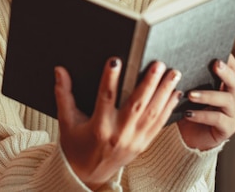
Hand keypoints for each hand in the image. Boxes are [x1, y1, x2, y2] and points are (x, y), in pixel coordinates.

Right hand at [54, 58, 181, 188]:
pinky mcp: (143, 144)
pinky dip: (169, 108)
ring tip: (173, 73)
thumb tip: (59, 70)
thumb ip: (63, 93)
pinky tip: (175, 93)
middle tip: (157, 64)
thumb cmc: (75, 145)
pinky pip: (159, 125)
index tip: (116, 60)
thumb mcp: (66, 120)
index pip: (106, 97)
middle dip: (149, 83)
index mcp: (99, 127)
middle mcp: (119, 134)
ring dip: (164, 92)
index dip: (110, 78)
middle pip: (136, 105)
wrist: (88, 174)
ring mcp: (134, 140)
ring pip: (153, 113)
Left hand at [177, 54, 234, 150]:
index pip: (231, 68)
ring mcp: (230, 112)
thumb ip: (183, 76)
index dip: (228, 59)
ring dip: (208, 95)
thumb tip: (166, 59)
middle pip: (234, 82)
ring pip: (226, 100)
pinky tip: (188, 113)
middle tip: (214, 64)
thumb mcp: (183, 90)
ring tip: (190, 94)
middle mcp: (229, 96)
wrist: (185, 136)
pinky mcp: (227, 128)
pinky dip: (203, 115)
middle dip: (225, 72)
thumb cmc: (182, 107)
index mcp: (221, 84)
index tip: (218, 50)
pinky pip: (218, 119)